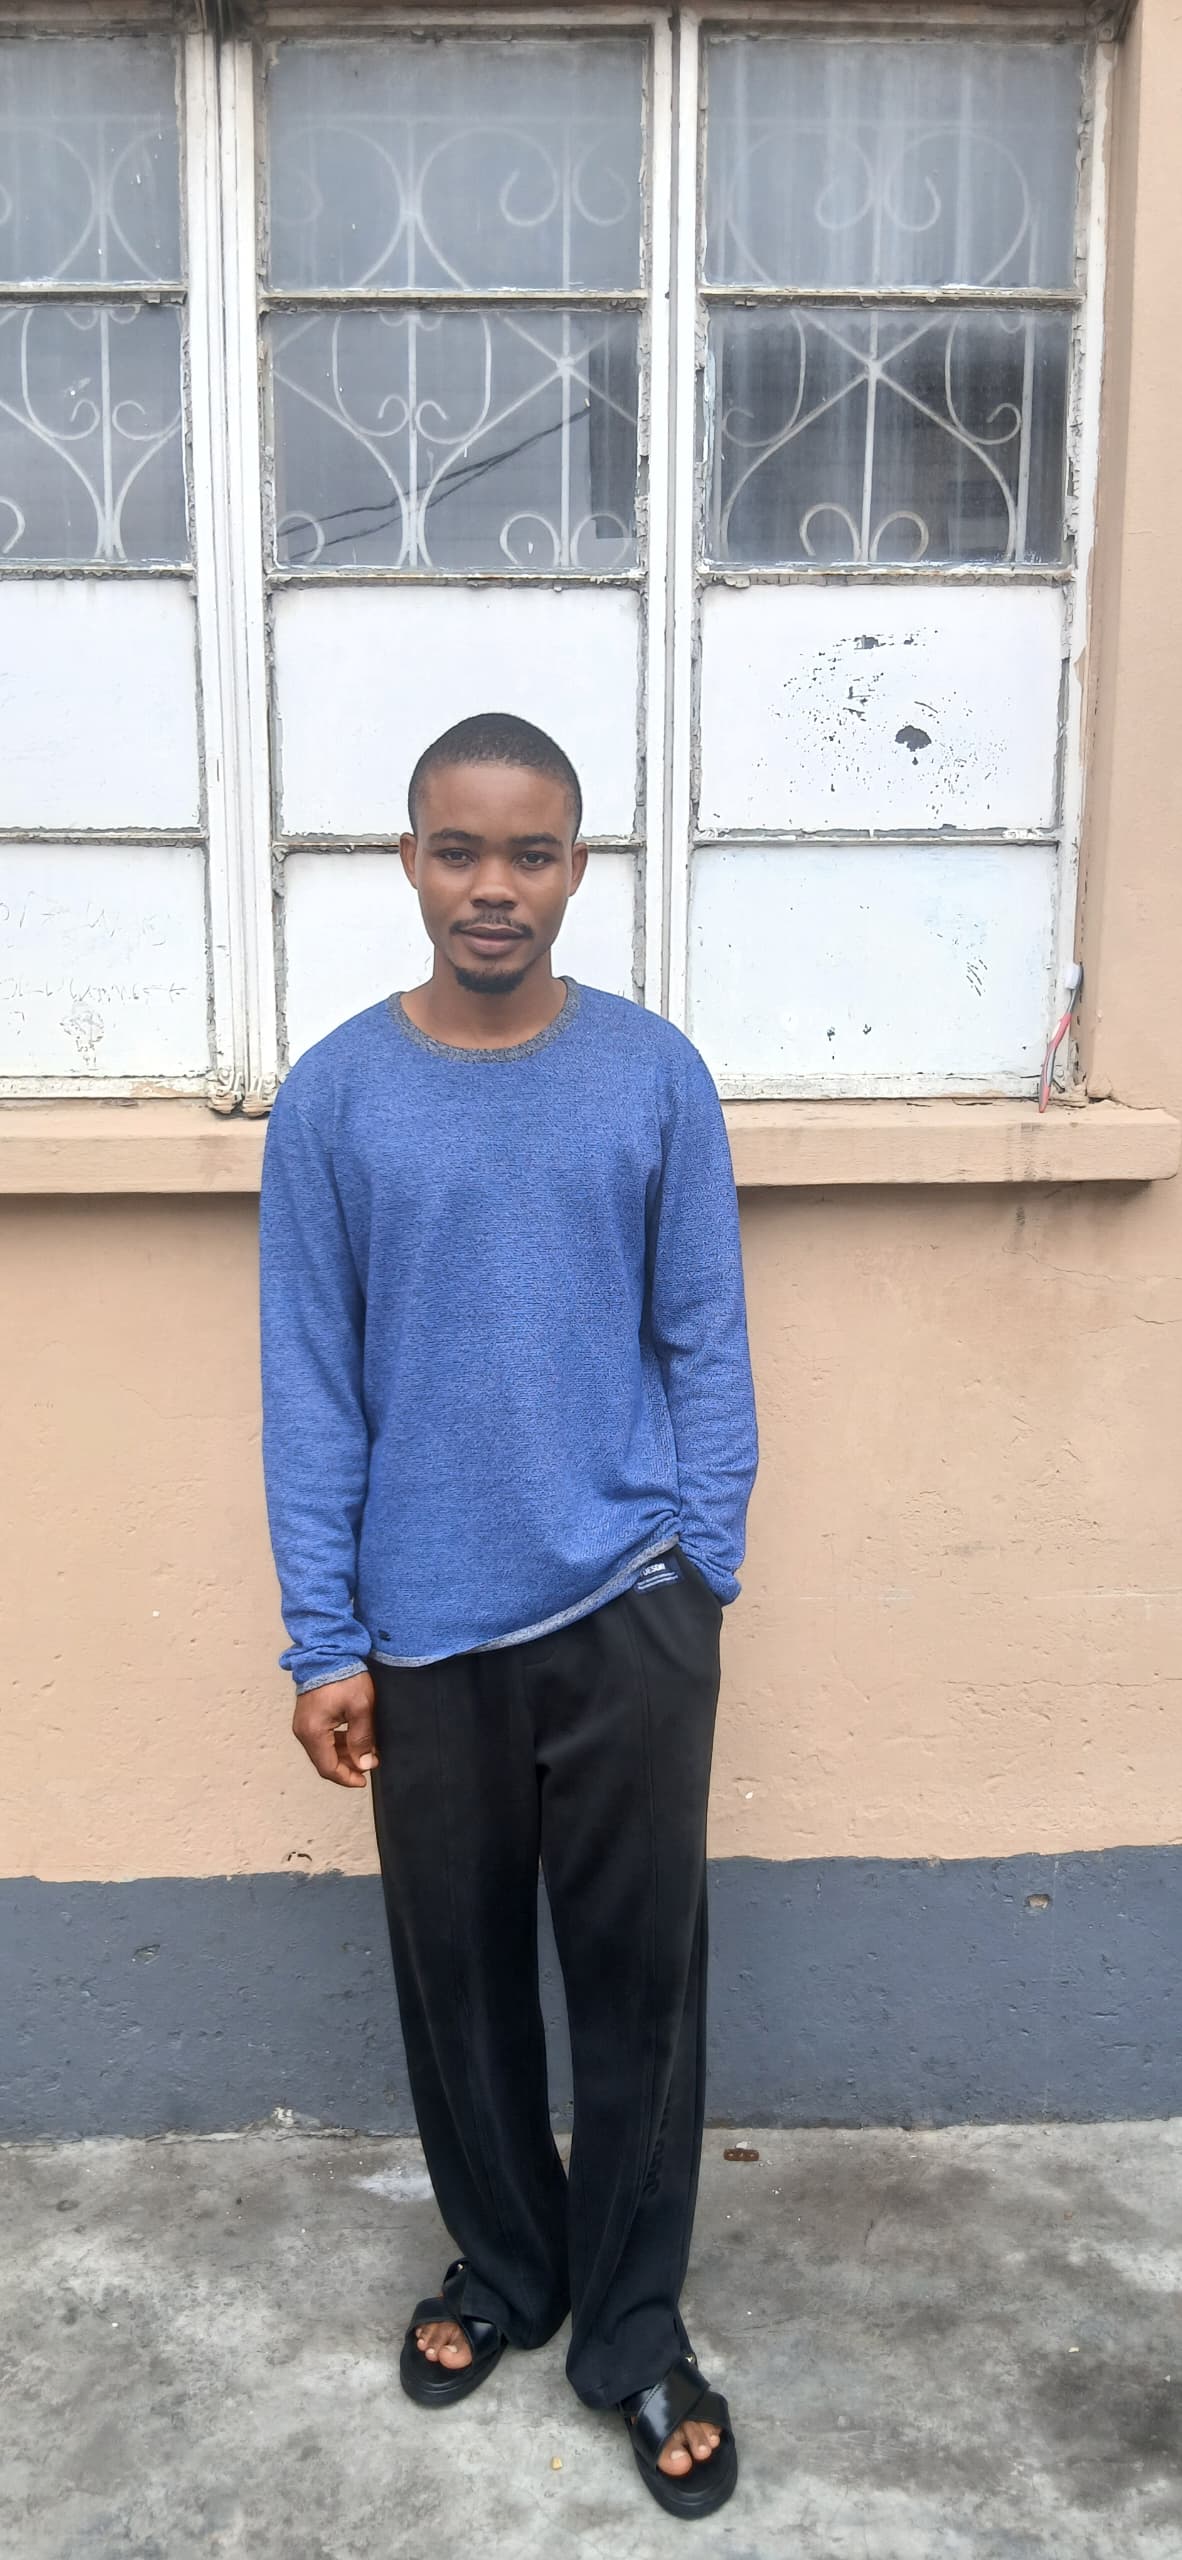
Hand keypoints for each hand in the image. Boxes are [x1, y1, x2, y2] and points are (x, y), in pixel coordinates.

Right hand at [293, 1671, 377, 1788]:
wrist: (327, 1650)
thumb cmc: (343, 1675)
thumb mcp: (360, 1708)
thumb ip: (362, 1738)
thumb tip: (364, 1763)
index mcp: (313, 1732)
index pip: (328, 1768)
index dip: (347, 1778)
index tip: (364, 1780)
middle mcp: (303, 1731)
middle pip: (325, 1761)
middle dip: (348, 1766)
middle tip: (370, 1763)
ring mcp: (303, 1723)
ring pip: (324, 1751)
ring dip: (345, 1754)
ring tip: (367, 1750)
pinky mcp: (308, 1716)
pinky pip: (322, 1738)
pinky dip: (338, 1743)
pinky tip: (354, 1738)